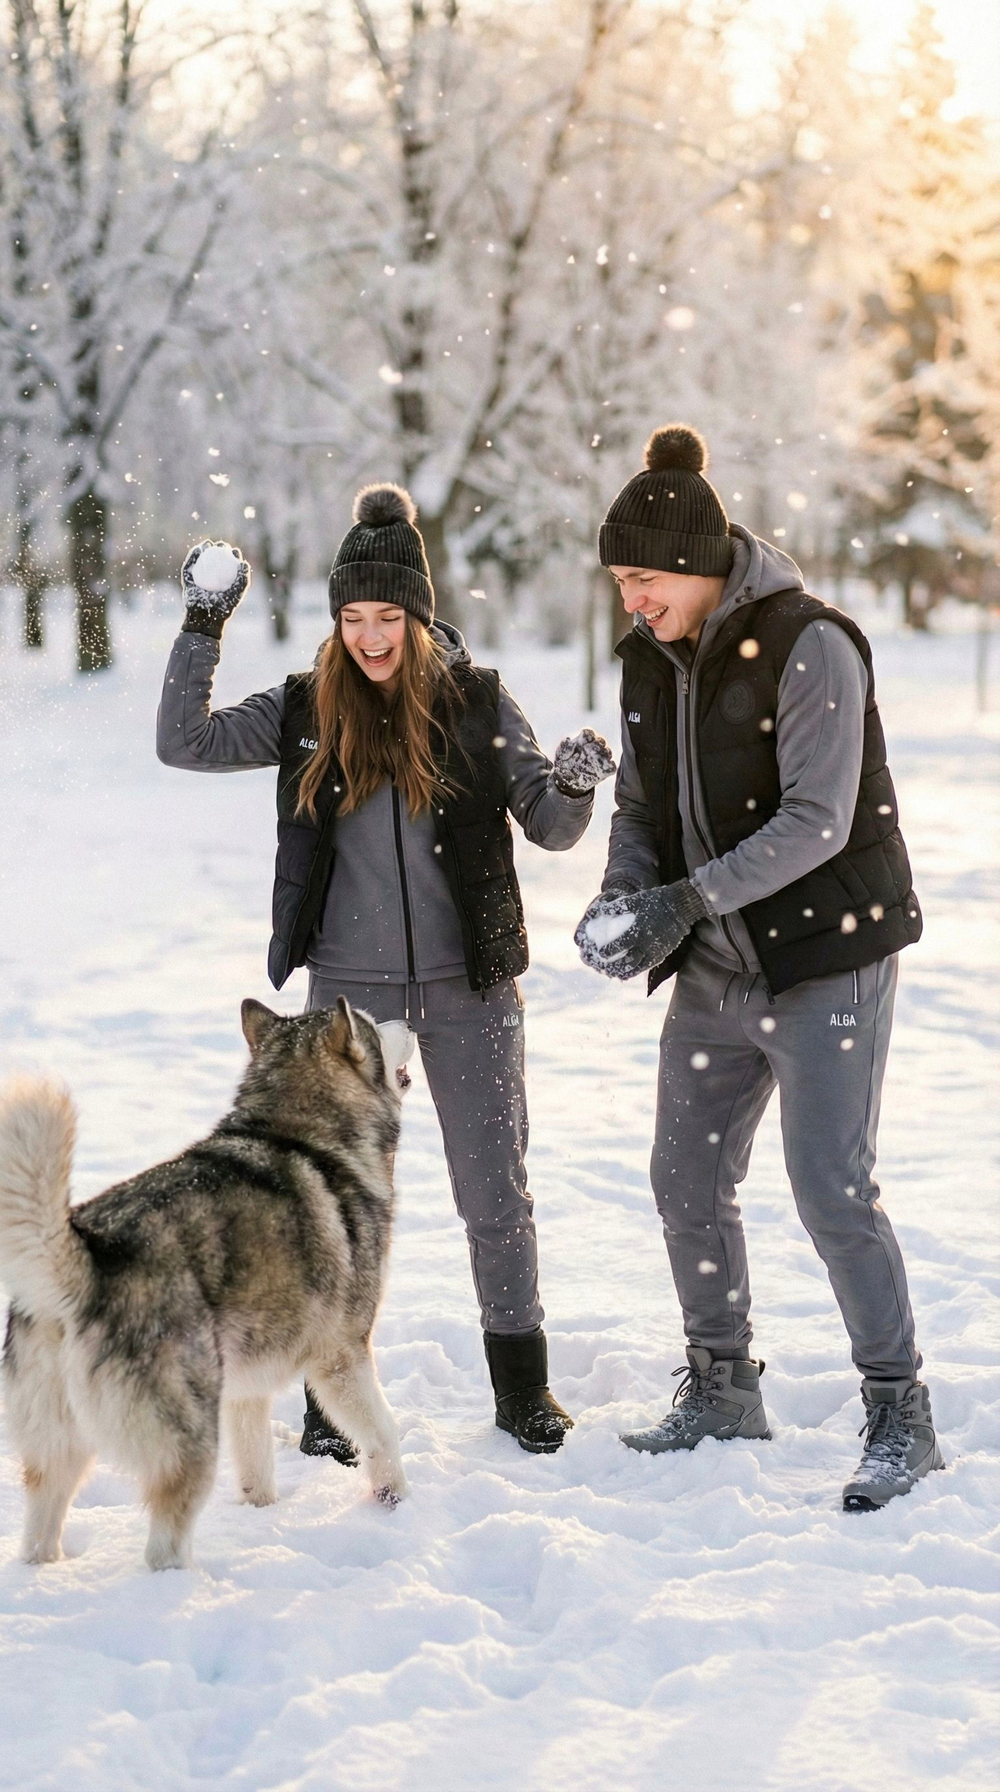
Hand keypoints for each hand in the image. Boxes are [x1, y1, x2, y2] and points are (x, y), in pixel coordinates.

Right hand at [181, 539, 250, 638]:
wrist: (206, 618)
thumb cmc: (224, 608)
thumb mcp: (237, 593)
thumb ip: (243, 579)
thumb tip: (244, 563)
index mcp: (224, 580)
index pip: (230, 564)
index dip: (232, 555)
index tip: (234, 551)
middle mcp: (212, 577)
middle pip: (216, 559)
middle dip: (220, 548)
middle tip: (222, 545)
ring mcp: (199, 577)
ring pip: (202, 559)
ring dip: (205, 548)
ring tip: (210, 544)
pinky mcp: (188, 578)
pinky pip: (190, 565)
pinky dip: (193, 556)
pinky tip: (199, 549)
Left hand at [552, 727, 615, 796]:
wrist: (566, 782)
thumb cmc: (563, 765)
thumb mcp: (560, 755)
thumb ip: (564, 747)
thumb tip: (568, 739)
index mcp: (583, 741)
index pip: (589, 734)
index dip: (588, 736)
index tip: (583, 742)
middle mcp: (593, 748)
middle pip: (600, 741)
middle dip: (596, 745)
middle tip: (589, 752)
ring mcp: (600, 759)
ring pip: (607, 752)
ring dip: (603, 755)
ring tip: (595, 761)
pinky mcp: (604, 770)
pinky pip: (612, 767)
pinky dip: (609, 767)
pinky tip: (600, 770)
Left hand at [575, 879, 706, 979]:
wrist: (679, 907)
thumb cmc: (653, 901)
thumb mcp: (632, 901)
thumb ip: (613, 908)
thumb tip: (592, 913)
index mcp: (637, 931)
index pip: (618, 946)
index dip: (606, 952)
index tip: (598, 953)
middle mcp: (646, 944)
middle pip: (626, 962)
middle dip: (612, 967)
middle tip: (602, 968)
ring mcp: (655, 951)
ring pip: (636, 968)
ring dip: (622, 972)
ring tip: (611, 973)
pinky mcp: (661, 954)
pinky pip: (645, 967)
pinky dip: (634, 971)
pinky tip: (625, 973)